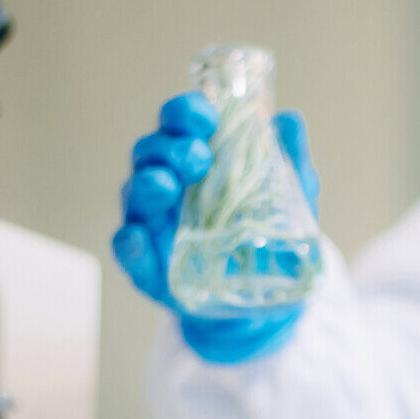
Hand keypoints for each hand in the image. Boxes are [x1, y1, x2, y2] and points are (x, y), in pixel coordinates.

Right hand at [112, 92, 320, 363]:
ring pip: (134, 193)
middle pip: (151, 152)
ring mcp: (153, 225)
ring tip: (167, 185)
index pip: (179, 123)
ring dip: (147, 184)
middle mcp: (168, 185)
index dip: (185, 112)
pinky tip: (137, 238)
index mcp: (196, 159)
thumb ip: (290, 163)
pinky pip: (128, 251)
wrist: (264, 306)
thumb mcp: (292, 202)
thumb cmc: (268, 240)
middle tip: (198, 157)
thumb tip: (289, 120)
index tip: (206, 116)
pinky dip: (129, 243)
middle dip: (169, 147)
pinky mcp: (148, 267)